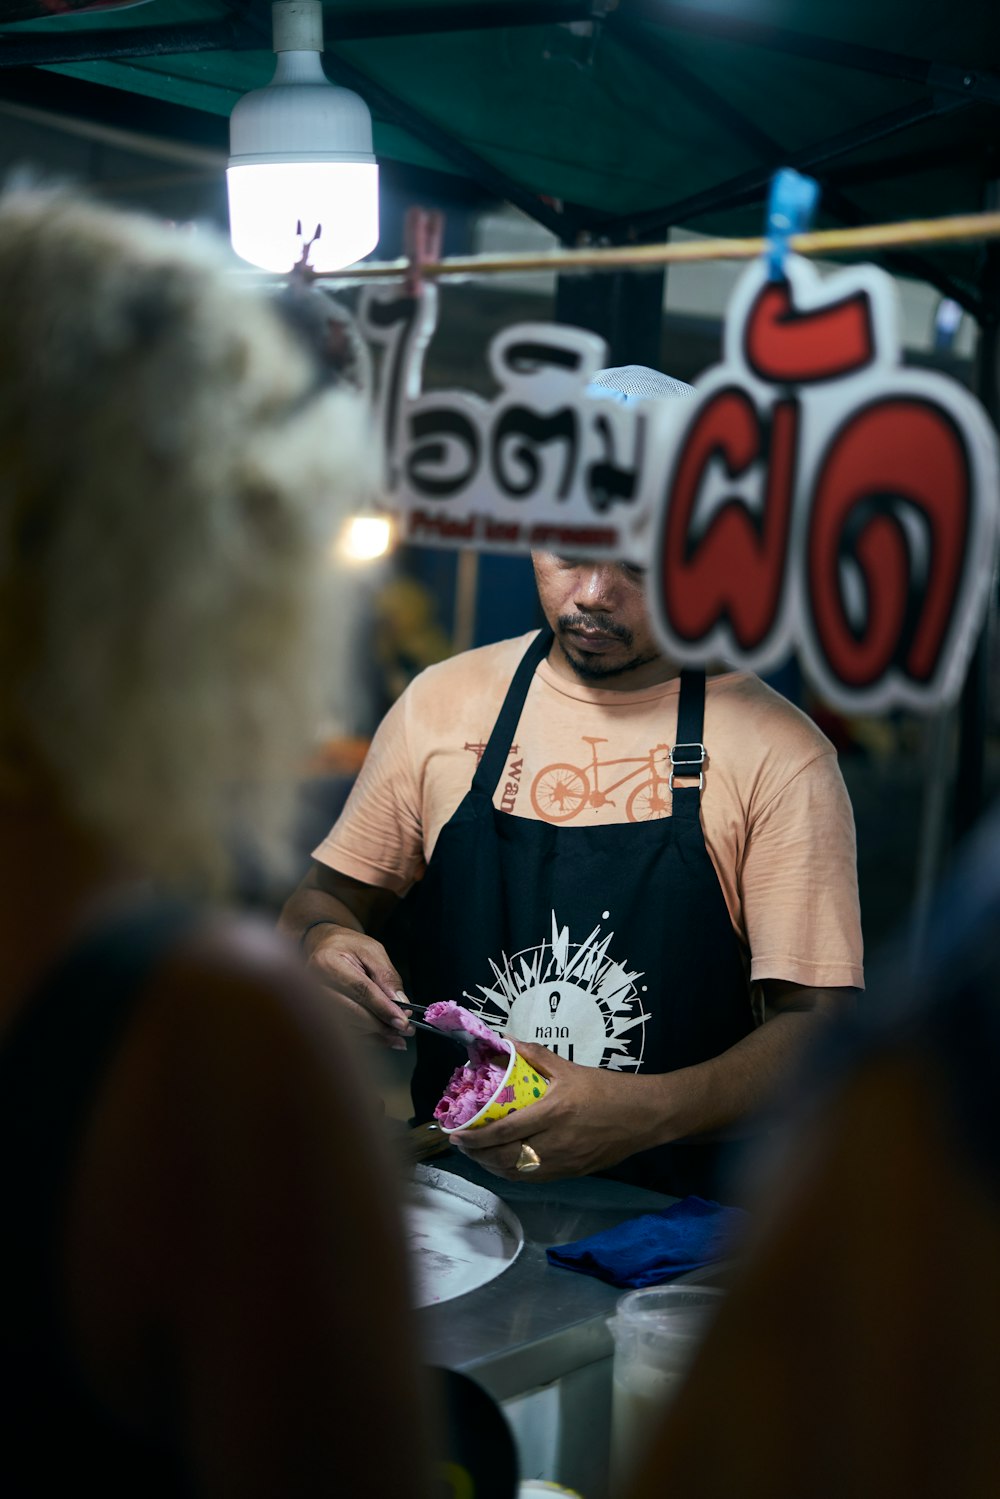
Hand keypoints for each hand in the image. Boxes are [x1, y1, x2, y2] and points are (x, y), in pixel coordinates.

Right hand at [303, 925, 412, 1050]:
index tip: (402, 1020)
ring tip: (398, 1035)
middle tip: (405, 1028)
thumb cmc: (347, 947)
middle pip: (351, 1012)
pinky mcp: (317, 1017)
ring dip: (376, 1034)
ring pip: (348, 1027)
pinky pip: (344, 1034)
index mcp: (327, 963)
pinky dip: (367, 1039)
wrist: (323, 948)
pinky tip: (385, 1040)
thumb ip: (386, 975)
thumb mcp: (372, 950)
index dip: (382, 1007)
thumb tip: (400, 1003)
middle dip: (380, 1024)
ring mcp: (312, 1004)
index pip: (359, 989)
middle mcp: (314, 986)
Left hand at [451, 1042, 657, 1180]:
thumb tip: (504, 1040)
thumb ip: (535, 1055)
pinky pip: (534, 1178)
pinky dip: (512, 1173)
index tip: (456, 1134)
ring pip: (517, 1173)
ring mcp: (564, 1163)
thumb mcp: (570, 1067)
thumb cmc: (606, 1089)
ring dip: (492, 1167)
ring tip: (477, 1154)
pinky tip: (503, 1164)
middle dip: (478, 1155)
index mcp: (553, 1113)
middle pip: (506, 1158)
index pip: (505, 1131)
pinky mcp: (572, 1174)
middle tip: (462, 1145)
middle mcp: (556, 1143)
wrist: (643, 1115)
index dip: (476, 1137)